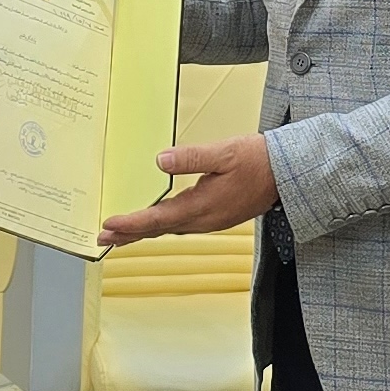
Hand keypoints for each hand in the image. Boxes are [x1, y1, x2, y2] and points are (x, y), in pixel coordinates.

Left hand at [99, 134, 277, 247]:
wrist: (286, 173)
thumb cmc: (258, 161)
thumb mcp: (224, 152)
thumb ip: (191, 157)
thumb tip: (160, 161)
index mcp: (202, 206)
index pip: (158, 219)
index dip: (131, 224)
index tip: (109, 226)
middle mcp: (204, 219)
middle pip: (158, 230)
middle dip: (129, 234)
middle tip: (102, 238)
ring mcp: (210, 221)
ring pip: (168, 229)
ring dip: (143, 232)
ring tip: (120, 234)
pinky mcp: (215, 217)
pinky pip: (180, 225)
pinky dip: (160, 226)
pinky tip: (155, 222)